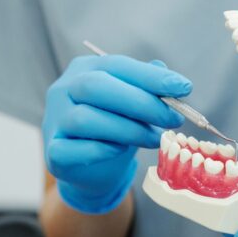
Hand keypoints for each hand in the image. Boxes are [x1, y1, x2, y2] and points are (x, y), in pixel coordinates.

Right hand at [42, 54, 191, 213]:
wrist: (91, 171)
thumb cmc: (114, 131)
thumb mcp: (132, 107)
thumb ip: (147, 92)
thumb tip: (172, 85)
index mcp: (83, 70)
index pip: (116, 65)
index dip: (150, 77)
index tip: (184, 88)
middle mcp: (62, 91)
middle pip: (95, 86)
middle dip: (140, 102)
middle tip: (172, 118)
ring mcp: (54, 121)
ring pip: (85, 119)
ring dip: (126, 129)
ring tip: (153, 138)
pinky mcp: (53, 153)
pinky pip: (73, 149)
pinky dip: (100, 150)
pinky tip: (119, 151)